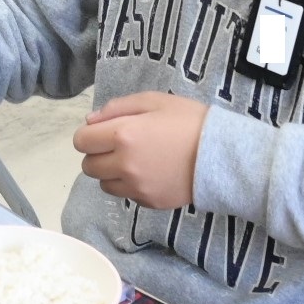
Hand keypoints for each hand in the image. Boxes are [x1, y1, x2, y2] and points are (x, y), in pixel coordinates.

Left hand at [72, 92, 206, 209]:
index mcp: (123, 135)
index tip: (102, 131)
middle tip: (117, 146)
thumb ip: (117, 108)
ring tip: (133, 160)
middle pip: (88, 166)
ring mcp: (137, 187)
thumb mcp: (153, 101)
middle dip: (97, 154)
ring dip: (111, 173)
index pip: (81, 141)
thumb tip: (90, 121)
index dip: (89, 134)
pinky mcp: (150, 203)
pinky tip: (149, 173)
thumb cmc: (188, 120)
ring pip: (104, 184)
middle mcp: (124, 164)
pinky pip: (126, 195)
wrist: (222, 154)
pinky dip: (129, 185)